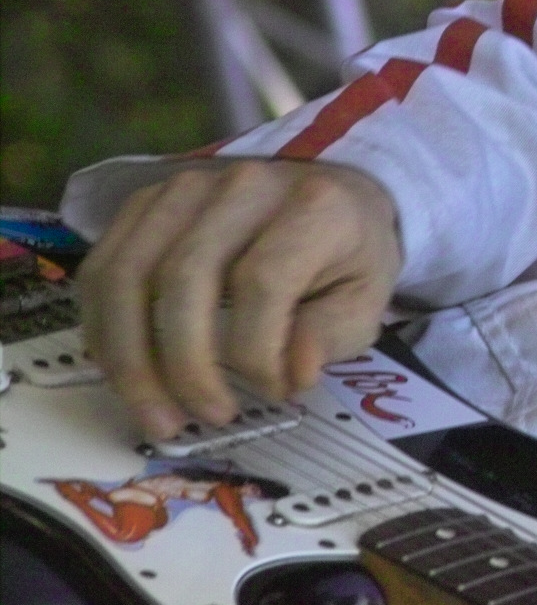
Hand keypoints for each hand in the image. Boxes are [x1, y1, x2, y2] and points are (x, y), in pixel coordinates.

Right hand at [76, 160, 403, 440]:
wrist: (332, 194)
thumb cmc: (349, 255)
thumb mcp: (366, 299)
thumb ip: (330, 335)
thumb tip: (292, 375)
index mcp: (315, 206)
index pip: (263, 282)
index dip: (257, 351)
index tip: (273, 393)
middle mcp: (244, 186)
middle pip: (183, 278)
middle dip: (183, 365)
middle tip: (201, 419)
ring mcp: (186, 187)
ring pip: (127, 275)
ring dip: (130, 358)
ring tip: (156, 414)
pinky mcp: (146, 201)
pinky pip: (103, 268)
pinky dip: (105, 329)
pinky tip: (125, 373)